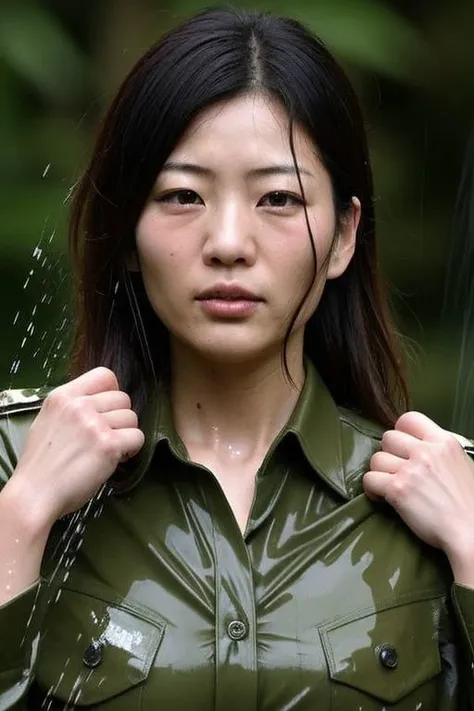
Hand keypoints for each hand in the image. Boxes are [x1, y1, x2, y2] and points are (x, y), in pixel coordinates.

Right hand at [7, 367, 144, 526]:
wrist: (35, 495)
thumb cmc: (41, 464)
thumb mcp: (48, 421)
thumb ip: (72, 407)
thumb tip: (99, 402)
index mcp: (63, 396)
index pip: (105, 375)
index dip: (112, 393)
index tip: (106, 411)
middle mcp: (79, 406)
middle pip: (123, 398)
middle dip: (119, 418)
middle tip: (107, 437)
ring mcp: (94, 425)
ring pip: (132, 418)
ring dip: (125, 435)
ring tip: (109, 449)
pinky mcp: (108, 445)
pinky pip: (137, 437)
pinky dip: (132, 450)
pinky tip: (117, 458)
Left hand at [363, 412, 473, 565]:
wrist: (470, 533)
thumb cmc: (469, 504)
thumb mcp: (462, 464)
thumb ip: (440, 452)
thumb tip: (421, 445)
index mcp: (444, 442)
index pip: (409, 419)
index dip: (400, 431)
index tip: (401, 447)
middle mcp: (426, 452)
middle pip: (388, 438)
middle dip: (389, 454)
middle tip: (396, 470)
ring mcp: (410, 470)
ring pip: (376, 459)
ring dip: (380, 473)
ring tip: (390, 485)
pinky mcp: (397, 489)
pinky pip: (369, 479)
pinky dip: (372, 489)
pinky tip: (382, 497)